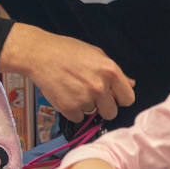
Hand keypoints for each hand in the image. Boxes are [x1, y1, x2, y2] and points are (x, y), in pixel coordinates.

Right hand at [0, 24, 134, 121]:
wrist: (39, 54)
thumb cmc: (65, 50)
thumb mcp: (95, 54)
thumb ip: (114, 71)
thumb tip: (130, 83)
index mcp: (110, 71)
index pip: (128, 99)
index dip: (119, 99)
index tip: (112, 97)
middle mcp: (100, 86)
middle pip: (112, 112)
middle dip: (102, 106)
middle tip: (89, 94)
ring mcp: (85, 98)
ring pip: (92, 114)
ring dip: (84, 106)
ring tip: (73, 88)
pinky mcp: (69, 107)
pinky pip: (77, 118)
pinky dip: (71, 110)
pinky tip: (65, 94)